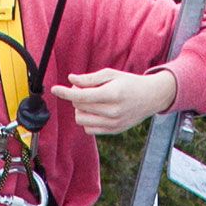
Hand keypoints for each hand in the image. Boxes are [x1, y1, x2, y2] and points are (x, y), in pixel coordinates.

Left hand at [54, 60, 177, 135]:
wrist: (150, 97)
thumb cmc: (129, 83)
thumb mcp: (111, 74)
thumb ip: (89, 79)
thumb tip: (70, 80)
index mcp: (112, 94)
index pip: (81, 96)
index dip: (65, 92)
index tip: (54, 89)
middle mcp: (112, 111)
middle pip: (79, 107)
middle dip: (76, 97)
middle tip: (84, 88)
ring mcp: (113, 123)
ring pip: (82, 120)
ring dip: (80, 110)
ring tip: (90, 100)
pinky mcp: (113, 131)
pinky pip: (89, 129)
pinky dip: (87, 120)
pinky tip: (95, 111)